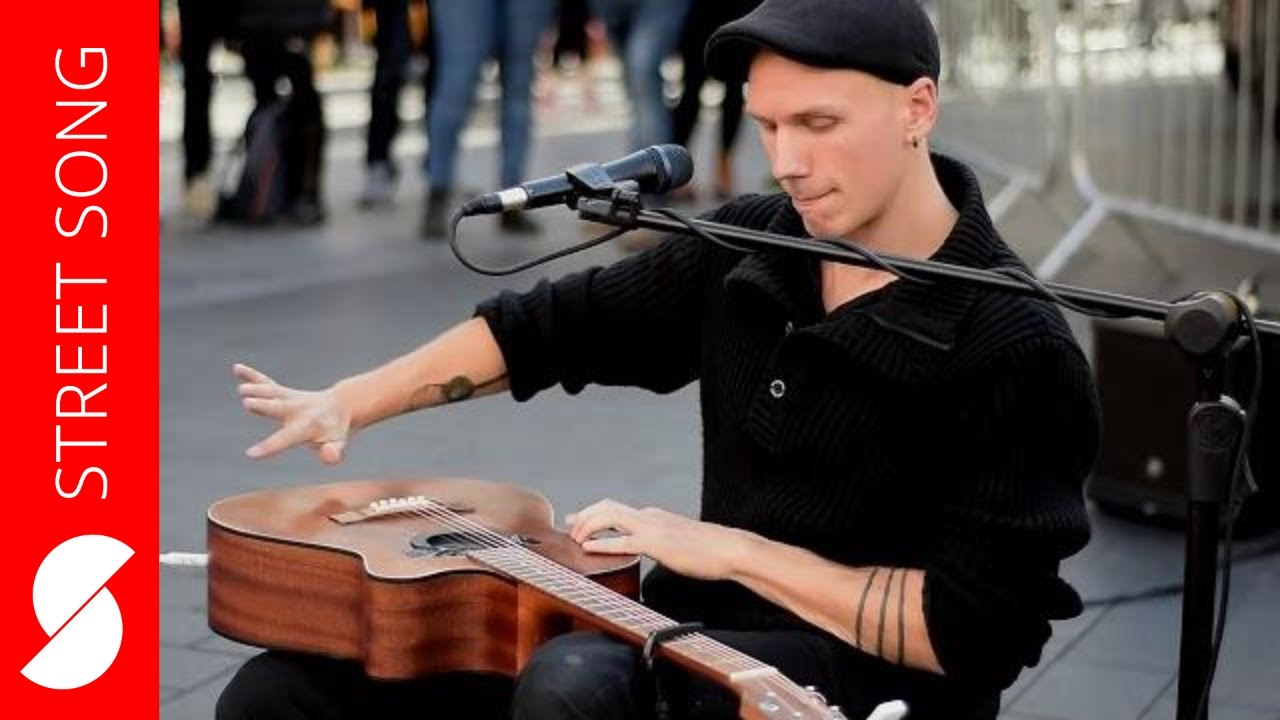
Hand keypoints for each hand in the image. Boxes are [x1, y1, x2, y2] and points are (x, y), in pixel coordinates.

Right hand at [232, 363, 352, 463]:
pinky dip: (252, 375)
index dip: (269, 446)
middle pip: (278, 408)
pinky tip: (237, 368)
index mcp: (307, 426)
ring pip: (271, 392)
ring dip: (258, 389)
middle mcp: (297, 409)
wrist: (340, 405)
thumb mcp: (339, 444)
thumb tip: (329, 454)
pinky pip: (266, 382)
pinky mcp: (282, 391)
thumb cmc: (334, 431)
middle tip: (247, 403)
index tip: (251, 454)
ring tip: (243, 389)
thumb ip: (334, 452)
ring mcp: (289, 398)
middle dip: (264, 406)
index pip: (287, 438)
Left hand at [566, 499, 753, 580]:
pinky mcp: (656, 544)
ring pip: (609, 517)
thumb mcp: (677, 541)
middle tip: (569, 529)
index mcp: (652, 515)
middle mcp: (648, 516)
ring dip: (587, 526)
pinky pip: (623, 541)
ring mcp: (652, 528)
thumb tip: (652, 549)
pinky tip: (588, 549)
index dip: (591, 513)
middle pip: (606, 507)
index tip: (574, 520)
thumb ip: (660, 542)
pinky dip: (602, 543)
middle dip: (583, 516)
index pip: (614, 509)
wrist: (728, 549)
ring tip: (575, 540)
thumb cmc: (707, 550)